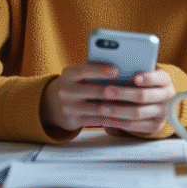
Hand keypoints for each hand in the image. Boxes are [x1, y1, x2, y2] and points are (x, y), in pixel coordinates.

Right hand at [40, 62, 175, 135]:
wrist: (53, 103)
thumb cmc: (77, 83)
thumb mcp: (79, 74)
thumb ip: (95, 69)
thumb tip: (123, 66)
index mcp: (68, 74)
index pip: (84, 70)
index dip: (100, 70)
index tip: (116, 69)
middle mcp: (65, 91)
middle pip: (92, 90)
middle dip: (113, 90)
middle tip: (131, 89)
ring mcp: (68, 108)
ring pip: (96, 107)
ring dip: (116, 105)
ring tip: (132, 102)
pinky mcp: (73, 121)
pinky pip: (96, 120)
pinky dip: (112, 117)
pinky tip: (125, 114)